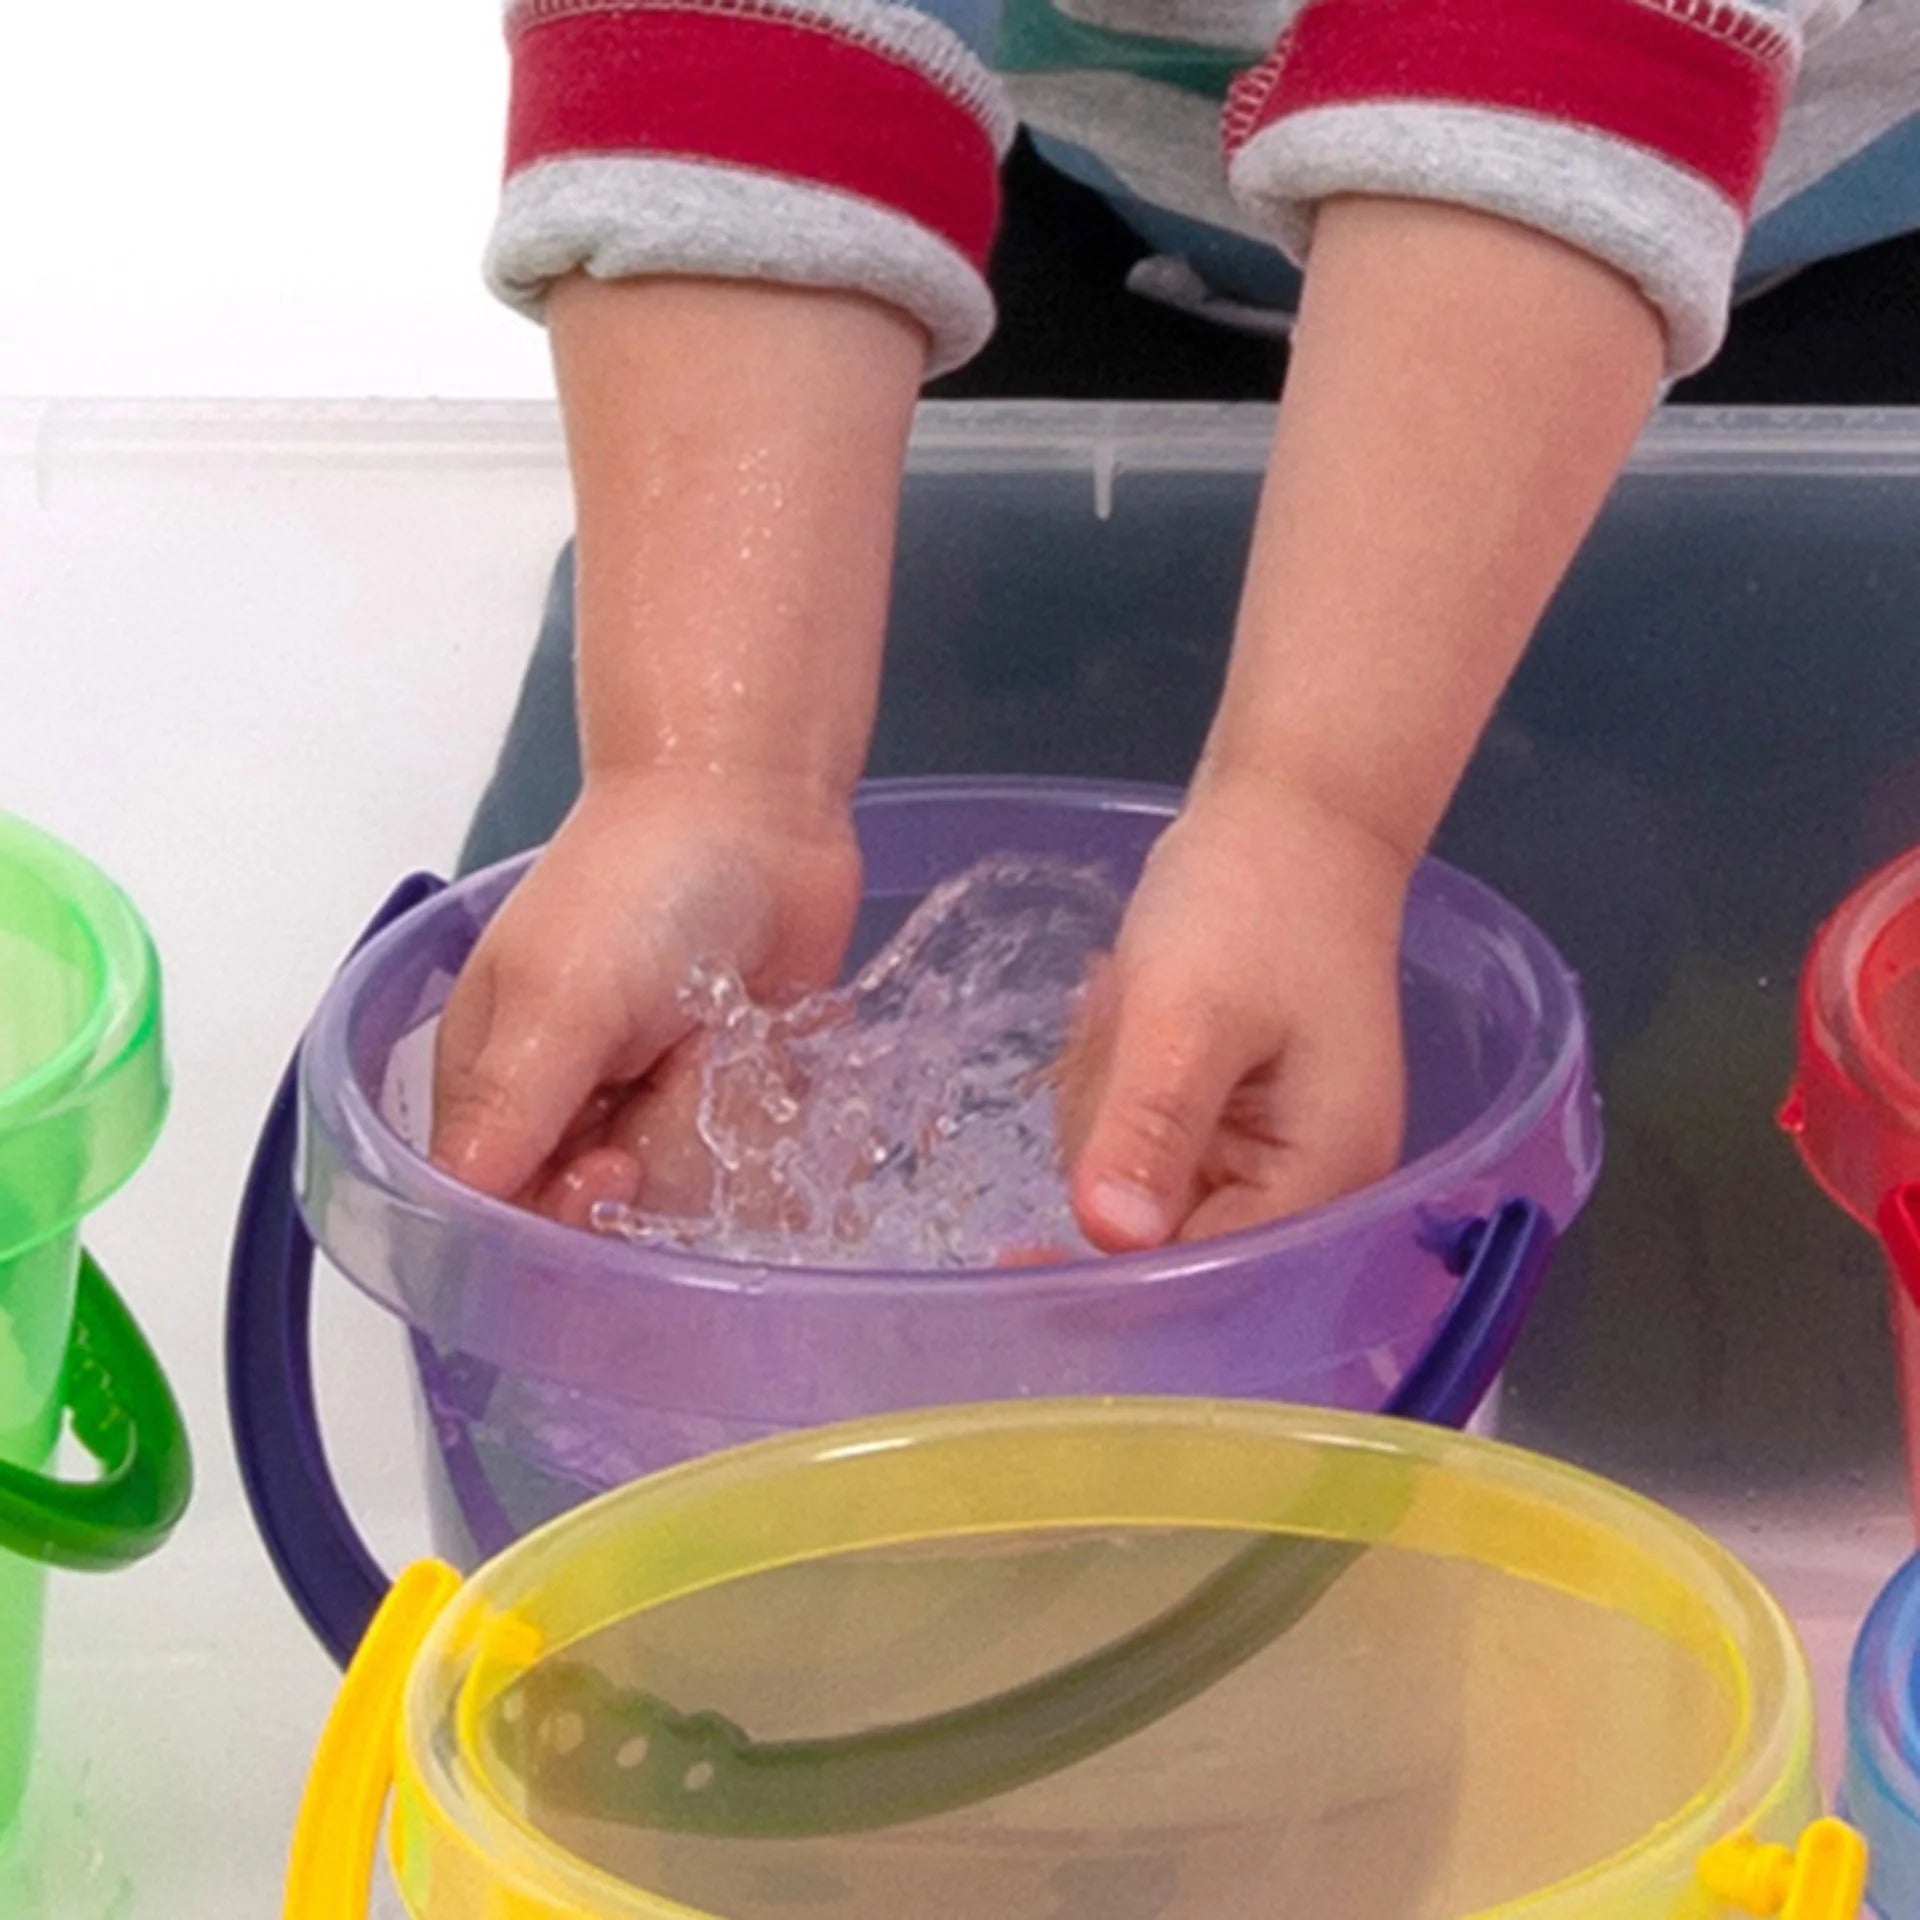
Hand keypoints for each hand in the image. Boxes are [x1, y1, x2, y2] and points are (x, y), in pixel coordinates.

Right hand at [430, 769, 859, 1220]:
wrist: (762, 811)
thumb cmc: (642, 883)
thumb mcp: (559, 998)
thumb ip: (510, 1106)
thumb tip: (458, 1203)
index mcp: (493, 1087)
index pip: (498, 1217)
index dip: (555, 1221)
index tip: (614, 1167)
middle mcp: (568, 1109)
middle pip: (602, 1223)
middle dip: (656, 1162)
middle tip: (681, 1082)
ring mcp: (654, 1104)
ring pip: (684, 1199)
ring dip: (719, 1130)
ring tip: (722, 1041)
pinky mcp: (729, 1097)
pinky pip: (749, 1167)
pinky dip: (768, 1120)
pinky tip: (767, 1057)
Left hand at [1059, 776, 1407, 1249]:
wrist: (1287, 814)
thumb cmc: (1252, 903)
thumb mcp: (1187, 1013)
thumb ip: (1150, 1128)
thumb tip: (1109, 1240)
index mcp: (1323, 1180)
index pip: (1201, 1280)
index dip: (1106, 1281)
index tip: (1013, 1251)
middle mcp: (1309, 1187)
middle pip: (1164, 1238)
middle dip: (1111, 1148)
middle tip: (1114, 1038)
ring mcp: (1269, 1150)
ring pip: (1138, 1185)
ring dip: (1104, 1104)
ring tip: (1122, 1010)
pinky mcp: (1231, 1116)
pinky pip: (1143, 1138)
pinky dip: (1117, 1083)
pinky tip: (1124, 1012)